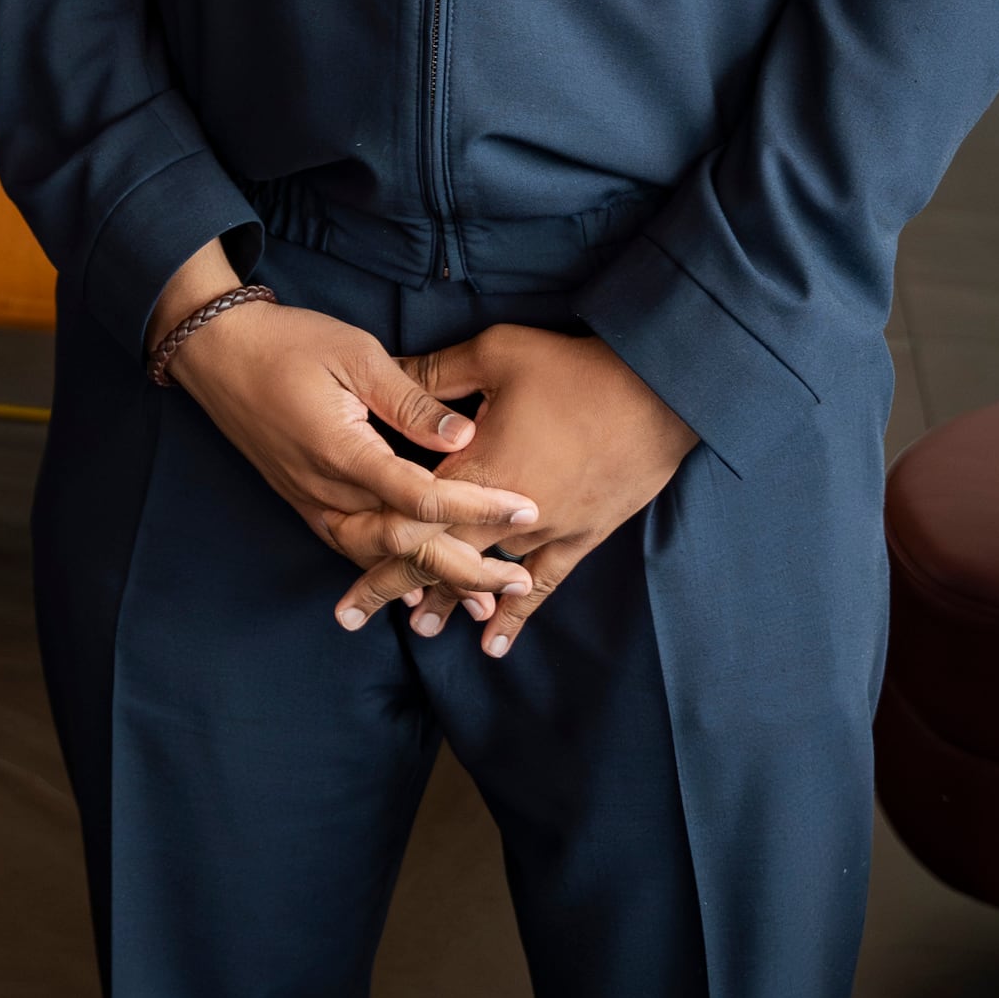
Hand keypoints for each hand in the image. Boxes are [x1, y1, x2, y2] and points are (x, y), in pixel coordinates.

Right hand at [147, 249, 541, 627]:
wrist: (216, 353)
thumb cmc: (286, 342)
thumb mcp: (355, 354)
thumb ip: (410, 400)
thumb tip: (465, 434)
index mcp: (342, 451)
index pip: (421, 496)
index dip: (477, 505)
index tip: (526, 507)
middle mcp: (325, 490)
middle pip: (403, 546)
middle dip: (465, 566)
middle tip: (518, 577)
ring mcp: (310, 501)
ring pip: (376, 558)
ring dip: (430, 579)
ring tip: (482, 595)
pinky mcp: (303, 502)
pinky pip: (352, 548)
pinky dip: (390, 570)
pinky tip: (420, 584)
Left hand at [343, 325, 698, 656]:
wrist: (658, 392)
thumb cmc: (575, 367)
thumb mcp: (496, 353)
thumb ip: (438, 374)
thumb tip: (387, 372)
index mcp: (478, 462)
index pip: (411, 513)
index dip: (371, 542)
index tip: (340, 566)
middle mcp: (506, 509)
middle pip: (437, 554)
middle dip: (392, 585)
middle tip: (351, 615)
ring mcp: (547, 528)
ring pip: (484, 575)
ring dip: (447, 601)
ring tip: (416, 628)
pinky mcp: (582, 534)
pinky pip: (543, 583)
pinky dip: (517, 613)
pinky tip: (494, 644)